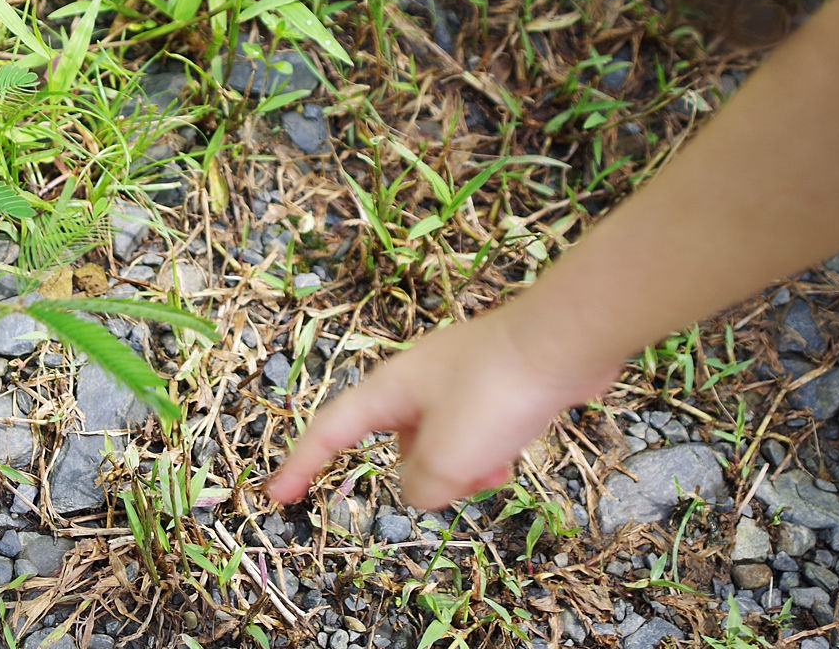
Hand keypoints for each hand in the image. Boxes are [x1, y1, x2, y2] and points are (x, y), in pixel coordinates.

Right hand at [266, 301, 613, 508]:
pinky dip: (484, 453)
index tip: (277, 496)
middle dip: (426, 476)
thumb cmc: (495, 393)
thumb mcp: (447, 456)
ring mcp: (453, 380)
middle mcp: (412, 382)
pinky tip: (512, 458)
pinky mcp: (489, 385)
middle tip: (463, 483)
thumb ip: (419, 485)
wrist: (562, 342)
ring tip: (498, 469)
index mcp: (387, 391)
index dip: (300, 465)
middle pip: (396, 446)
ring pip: (439, 444)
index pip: (328, 432)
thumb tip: (421, 489)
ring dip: (462, 468)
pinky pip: (471, 433)